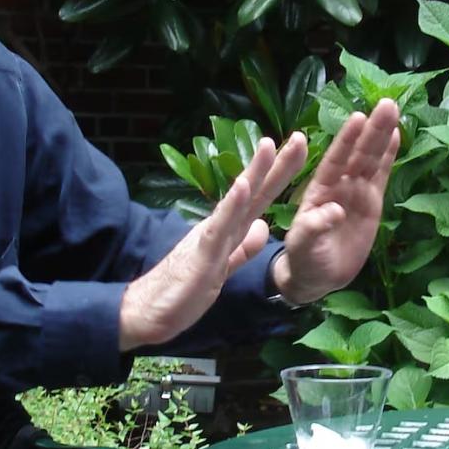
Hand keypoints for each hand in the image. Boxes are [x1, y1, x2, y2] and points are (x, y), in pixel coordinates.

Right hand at [120, 133, 307, 349]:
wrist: (149, 312)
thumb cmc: (183, 291)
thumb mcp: (224, 267)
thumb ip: (243, 248)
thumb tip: (263, 226)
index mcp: (229, 231)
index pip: (259, 199)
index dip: (279, 175)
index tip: (298, 150)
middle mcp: (221, 227)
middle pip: (253, 192)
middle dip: (276, 164)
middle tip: (298, 136)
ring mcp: (210, 237)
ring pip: (237, 202)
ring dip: (253, 173)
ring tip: (268, 145)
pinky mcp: (201, 254)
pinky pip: (219, 227)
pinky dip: (231, 204)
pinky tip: (243, 185)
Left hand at [272, 98, 401, 304]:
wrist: (317, 275)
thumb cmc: (305, 258)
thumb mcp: (303, 246)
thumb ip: (314, 228)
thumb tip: (334, 211)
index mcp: (319, 191)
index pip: (335, 161)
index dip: (346, 141)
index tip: (358, 118)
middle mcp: (339, 185)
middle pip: (359, 154)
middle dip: (372, 130)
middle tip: (387, 104)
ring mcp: (356, 191)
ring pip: (372, 160)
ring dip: (382, 136)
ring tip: (394, 110)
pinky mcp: (371, 202)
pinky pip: (381, 175)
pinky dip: (389, 156)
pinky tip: (397, 135)